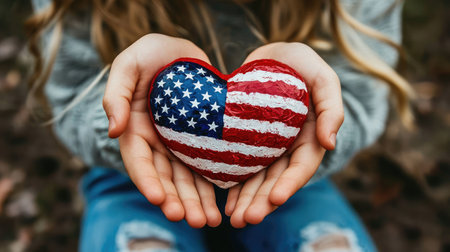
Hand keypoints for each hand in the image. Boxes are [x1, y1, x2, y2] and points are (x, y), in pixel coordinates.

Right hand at [103, 34, 220, 227]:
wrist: (179, 51)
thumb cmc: (150, 54)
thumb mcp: (128, 65)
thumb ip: (116, 95)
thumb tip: (114, 130)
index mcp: (134, 129)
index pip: (139, 161)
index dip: (148, 181)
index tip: (160, 199)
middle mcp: (156, 142)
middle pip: (165, 178)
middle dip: (177, 200)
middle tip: (192, 219)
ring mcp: (177, 144)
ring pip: (186, 178)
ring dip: (196, 200)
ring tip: (208, 220)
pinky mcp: (199, 141)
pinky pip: (204, 166)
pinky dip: (211, 185)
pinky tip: (222, 204)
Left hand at [225, 42, 343, 227]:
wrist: (274, 55)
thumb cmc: (302, 64)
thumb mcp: (323, 78)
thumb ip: (332, 108)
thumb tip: (331, 143)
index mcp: (311, 137)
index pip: (301, 167)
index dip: (290, 184)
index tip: (276, 199)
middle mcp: (289, 147)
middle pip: (277, 180)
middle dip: (263, 201)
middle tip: (246, 219)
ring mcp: (268, 147)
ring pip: (258, 179)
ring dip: (247, 199)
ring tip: (233, 217)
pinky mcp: (249, 141)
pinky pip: (241, 165)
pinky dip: (234, 183)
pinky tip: (224, 199)